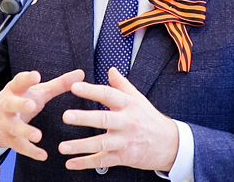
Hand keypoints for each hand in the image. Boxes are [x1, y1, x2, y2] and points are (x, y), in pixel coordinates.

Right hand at [0, 69, 84, 160]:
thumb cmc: (22, 100)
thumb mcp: (39, 91)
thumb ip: (60, 84)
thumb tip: (81, 73)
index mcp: (15, 90)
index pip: (19, 82)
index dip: (27, 79)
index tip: (36, 76)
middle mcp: (7, 105)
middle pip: (11, 104)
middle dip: (20, 104)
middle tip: (32, 105)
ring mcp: (6, 123)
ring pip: (14, 127)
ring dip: (25, 131)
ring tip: (38, 135)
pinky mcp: (8, 139)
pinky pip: (19, 146)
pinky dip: (30, 151)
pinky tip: (43, 155)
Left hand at [58, 67, 178, 171]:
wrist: (170, 145)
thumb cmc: (150, 119)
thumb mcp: (139, 99)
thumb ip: (122, 85)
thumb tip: (111, 69)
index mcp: (128, 105)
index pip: (108, 95)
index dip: (91, 90)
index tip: (74, 86)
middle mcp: (127, 123)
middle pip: (104, 119)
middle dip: (84, 118)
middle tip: (65, 116)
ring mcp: (125, 141)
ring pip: (101, 144)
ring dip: (80, 146)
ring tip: (62, 146)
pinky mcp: (124, 157)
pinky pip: (103, 161)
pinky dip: (86, 163)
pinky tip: (70, 163)